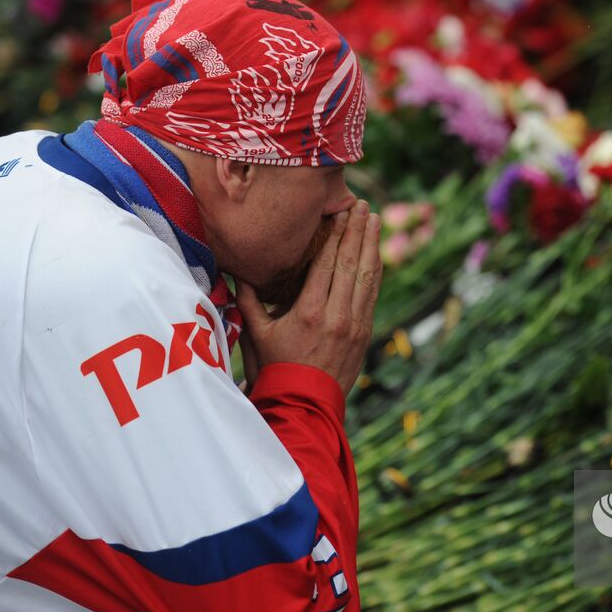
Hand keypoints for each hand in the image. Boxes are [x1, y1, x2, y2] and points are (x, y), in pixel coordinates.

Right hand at [236, 202, 383, 395]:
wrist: (302, 406)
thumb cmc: (274, 369)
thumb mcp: (256, 334)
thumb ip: (249, 300)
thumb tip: (235, 270)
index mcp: (309, 311)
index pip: (327, 263)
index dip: (336, 234)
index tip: (342, 212)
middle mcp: (336, 315)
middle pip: (351, 263)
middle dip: (357, 231)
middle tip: (362, 205)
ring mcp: (354, 324)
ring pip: (367, 277)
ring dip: (371, 246)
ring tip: (373, 221)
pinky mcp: (364, 334)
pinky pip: (371, 295)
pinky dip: (375, 272)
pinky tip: (376, 255)